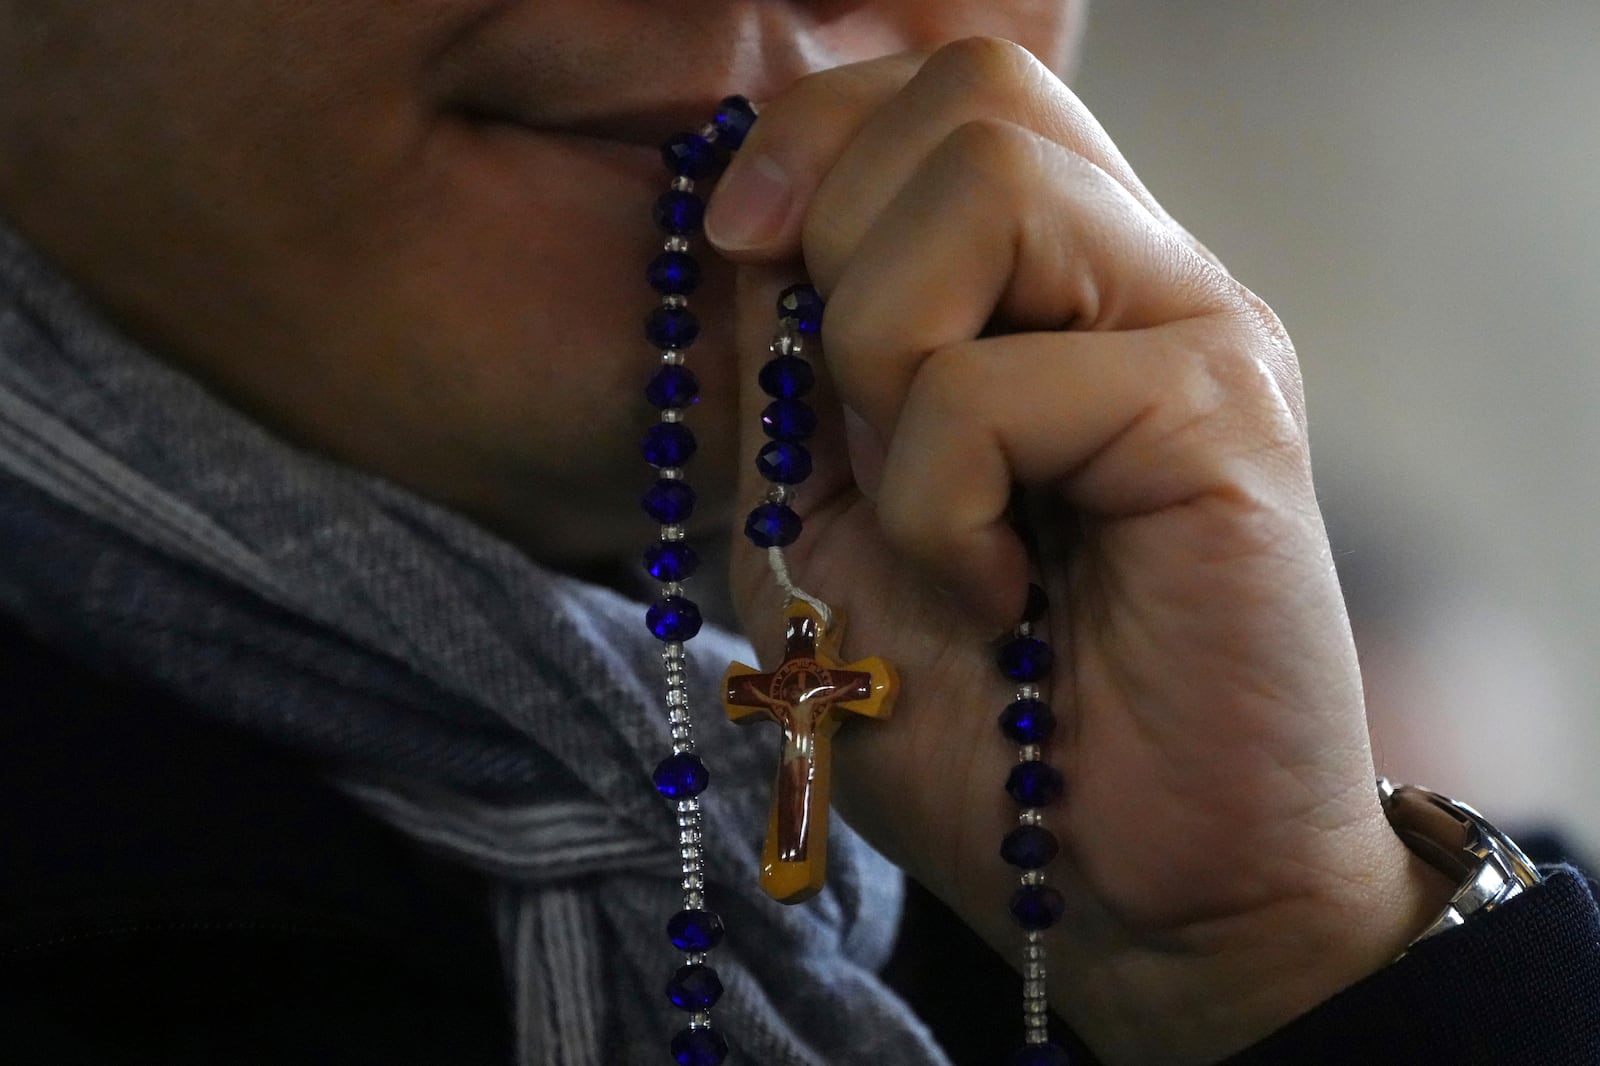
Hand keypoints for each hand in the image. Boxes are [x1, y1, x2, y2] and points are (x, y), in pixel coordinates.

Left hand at [707, 39, 1450, 1064]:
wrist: (1139, 882)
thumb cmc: (985, 720)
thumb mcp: (823, 525)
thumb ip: (789, 373)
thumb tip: (746, 227)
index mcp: (1052, 288)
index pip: (935, 88)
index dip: (810, 136)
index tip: (743, 253)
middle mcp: (1138, 274)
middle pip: (963, 92)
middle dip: (839, 247)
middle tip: (857, 426)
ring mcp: (1195, 327)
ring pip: (984, 182)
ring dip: (882, 359)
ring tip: (936, 508)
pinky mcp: (1225, 413)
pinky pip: (994, 382)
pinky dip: (935, 500)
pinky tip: (992, 588)